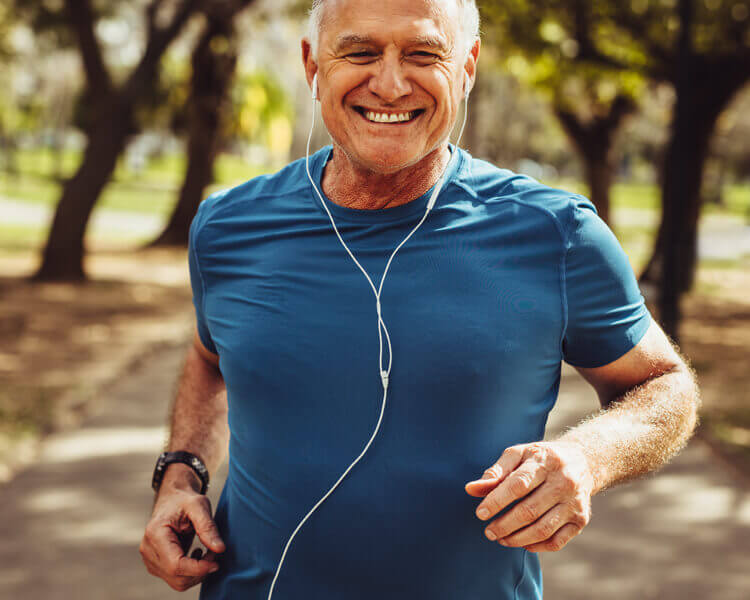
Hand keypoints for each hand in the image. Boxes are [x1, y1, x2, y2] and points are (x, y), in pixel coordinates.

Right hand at [140, 486, 225, 590]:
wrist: (172, 498)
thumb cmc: (185, 499)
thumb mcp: (199, 505)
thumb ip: (208, 527)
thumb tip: (220, 549)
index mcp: (156, 534)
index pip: (175, 565)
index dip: (198, 568)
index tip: (216, 562)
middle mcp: (149, 550)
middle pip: (176, 577)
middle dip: (200, 571)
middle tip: (214, 552)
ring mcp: (150, 559)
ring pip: (177, 582)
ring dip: (197, 572)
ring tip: (207, 552)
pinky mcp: (156, 564)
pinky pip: (176, 578)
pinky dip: (191, 572)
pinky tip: (197, 555)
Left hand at [464, 441, 594, 552]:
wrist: (583, 462)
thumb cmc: (541, 458)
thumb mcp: (518, 455)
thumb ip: (495, 472)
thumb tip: (470, 489)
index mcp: (545, 461)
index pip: (518, 485)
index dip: (496, 501)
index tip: (480, 513)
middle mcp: (564, 482)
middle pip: (530, 510)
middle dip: (504, 525)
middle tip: (488, 532)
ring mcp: (575, 503)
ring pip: (543, 529)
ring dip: (517, 539)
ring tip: (500, 539)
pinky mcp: (581, 519)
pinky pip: (557, 541)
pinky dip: (537, 546)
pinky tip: (522, 543)